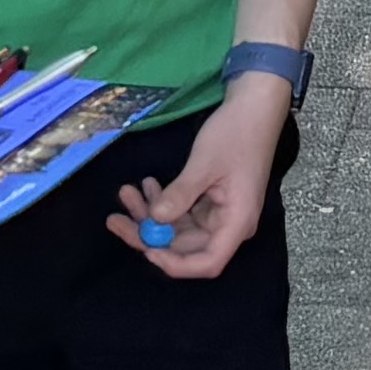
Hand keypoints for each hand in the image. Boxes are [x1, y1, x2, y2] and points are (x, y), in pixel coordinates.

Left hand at [116, 75, 289, 278]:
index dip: (175, 263)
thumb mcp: (204, 164)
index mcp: (237, 222)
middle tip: (116, 219)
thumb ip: (180, 194)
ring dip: (151, 214)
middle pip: (186, 247)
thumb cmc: (236, 134)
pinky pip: (182, 211)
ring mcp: (219, 213)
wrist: (254, 106)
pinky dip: (163, 200)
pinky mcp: (210, 200)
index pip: (207, 263)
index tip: (146, 248)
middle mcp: (229, 225)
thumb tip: (154, 220)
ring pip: (179, 228)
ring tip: (126, 192)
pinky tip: (146, 184)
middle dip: (149, 235)